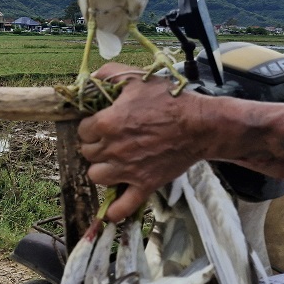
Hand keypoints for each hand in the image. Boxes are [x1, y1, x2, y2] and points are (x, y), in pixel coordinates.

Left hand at [77, 63, 204, 221]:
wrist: (200, 124)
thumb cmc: (168, 99)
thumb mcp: (137, 78)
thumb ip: (109, 74)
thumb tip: (90, 76)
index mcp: (107, 123)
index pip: (82, 130)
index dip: (90, 126)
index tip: (100, 123)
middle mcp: (113, 148)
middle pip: (87, 152)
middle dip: (95, 145)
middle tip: (109, 140)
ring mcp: (128, 170)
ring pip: (96, 176)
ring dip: (102, 169)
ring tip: (112, 162)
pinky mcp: (145, 184)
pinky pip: (122, 206)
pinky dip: (115, 210)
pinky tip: (112, 206)